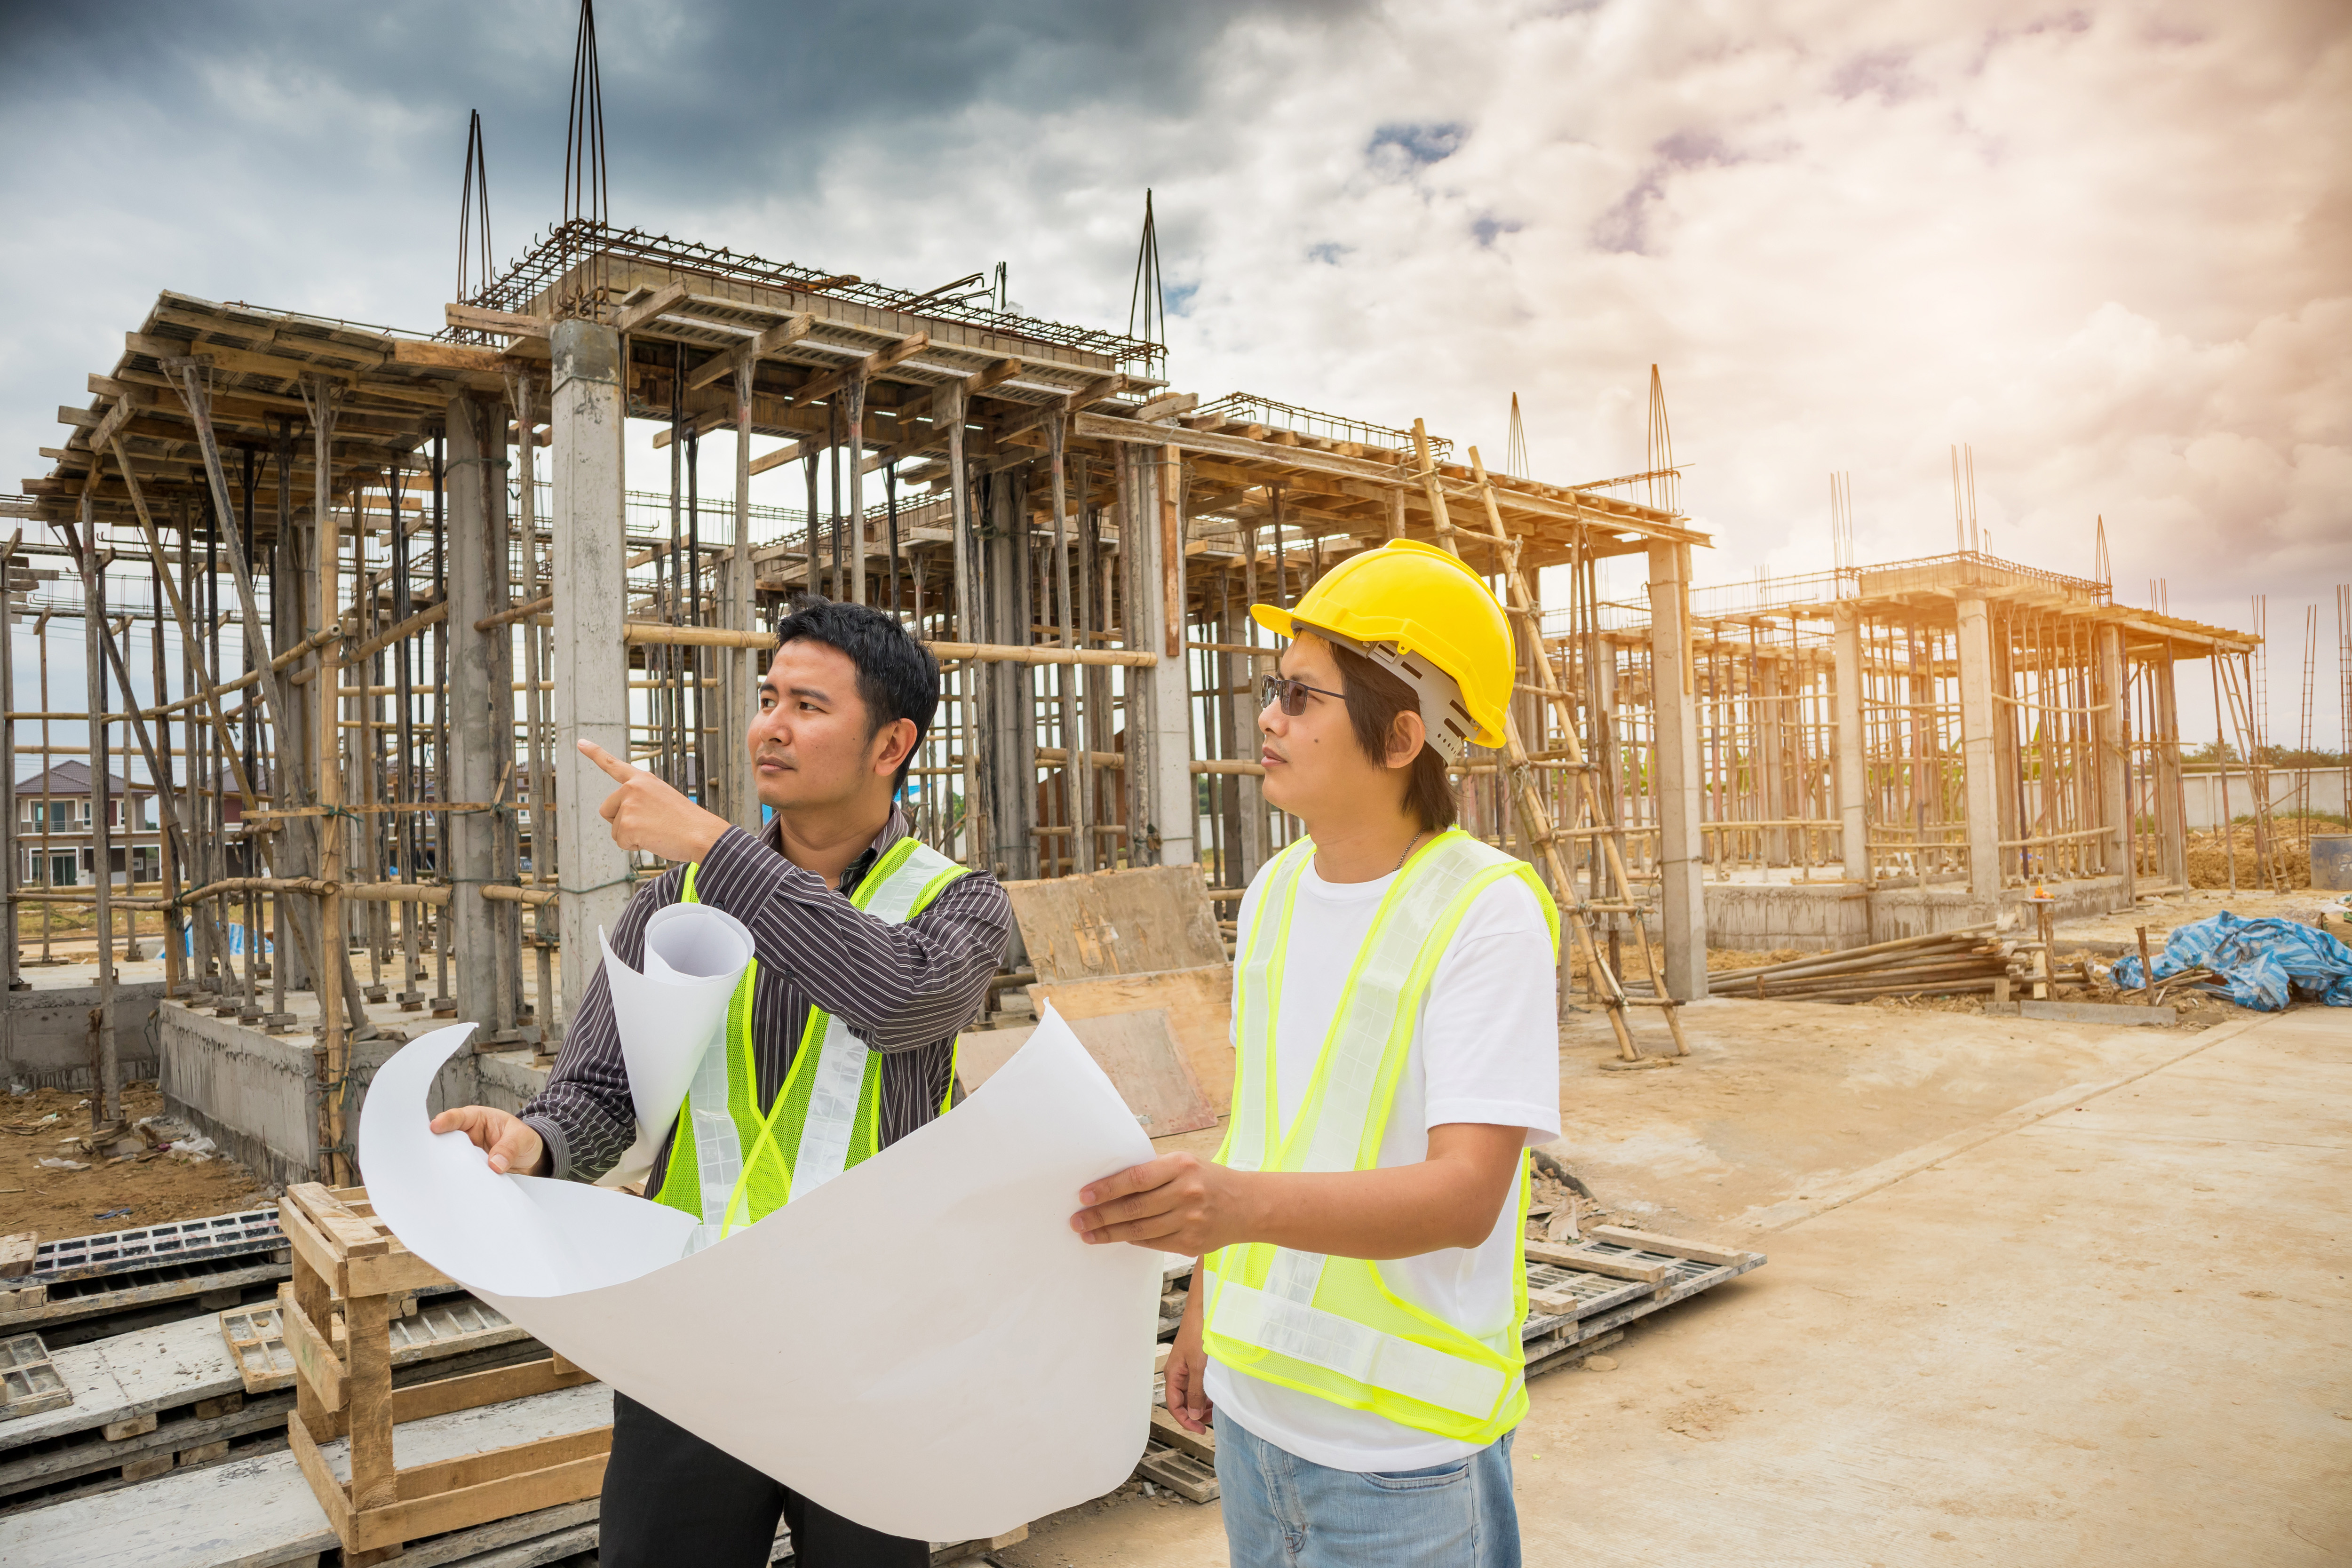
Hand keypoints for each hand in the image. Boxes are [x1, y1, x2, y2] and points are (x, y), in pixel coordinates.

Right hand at [428, 1105, 547, 1176]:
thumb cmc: (524, 1139)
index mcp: (479, 1118)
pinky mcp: (471, 1167)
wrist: (532, 1157)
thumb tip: (494, 1164)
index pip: (459, 1117)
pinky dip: (458, 1176)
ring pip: (451, 1157)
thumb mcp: (522, 1138)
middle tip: (428, 1154)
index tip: (435, 1126)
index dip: (446, 1121)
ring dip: (447, 1164)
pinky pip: (461, 1171)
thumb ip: (509, 1148)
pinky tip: (454, 1185)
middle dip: (437, 1145)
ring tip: (439, 1173)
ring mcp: (468, 1152)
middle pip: (447, 1138)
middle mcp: (469, 1134)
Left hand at [579, 740, 730, 862]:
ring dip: (631, 836)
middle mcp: (632, 788)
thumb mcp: (663, 799)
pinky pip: (621, 842)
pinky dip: (635, 846)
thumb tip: (625, 818)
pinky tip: (654, 839)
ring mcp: (629, 805)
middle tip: (649, 824)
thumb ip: (640, 800)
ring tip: (656, 831)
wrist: (700, 833)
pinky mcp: (627, 824)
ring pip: (615, 829)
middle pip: (607, 810)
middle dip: (621, 822)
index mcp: (643, 780)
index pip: (614, 765)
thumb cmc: (686, 821)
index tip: (581, 743)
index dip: (595, 753)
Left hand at [1070, 1152, 1253, 1253]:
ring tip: (1088, 1234)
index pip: (1135, 1178)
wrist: (1247, 1205)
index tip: (1084, 1196)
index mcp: (1182, 1166)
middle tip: (1077, 1221)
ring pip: (1140, 1230)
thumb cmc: (1208, 1179)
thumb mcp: (1185, 1163)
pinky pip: (1152, 1243)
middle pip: (1134, 1208)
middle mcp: (1186, 1193)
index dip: (1106, 1189)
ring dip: (1109, 1233)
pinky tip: (1117, 1237)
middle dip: (1100, 1215)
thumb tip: (1109, 1183)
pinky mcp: (1191, 1244)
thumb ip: (1153, 1171)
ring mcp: (1190, 1221)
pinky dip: (1132, 1239)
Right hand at [1164, 1284, 1213, 1433]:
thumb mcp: (1198, 1367)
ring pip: (1193, 1393)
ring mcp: (1187, 1367)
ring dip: (1203, 1402)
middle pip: (1183, 1402)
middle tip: (1212, 1419)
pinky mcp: (1197, 1362)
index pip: (1175, 1406)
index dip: (1186, 1421)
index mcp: (1174, 1375)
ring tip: (1217, 1406)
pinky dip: (1207, 1390)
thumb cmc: (1199, 1334)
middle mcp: (1178, 1373)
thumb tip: (1191, 1414)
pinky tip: (1217, 1391)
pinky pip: (1199, 1383)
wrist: (1206, 1309)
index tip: (1201, 1430)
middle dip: (1196, 1413)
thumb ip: (1194, 1392)